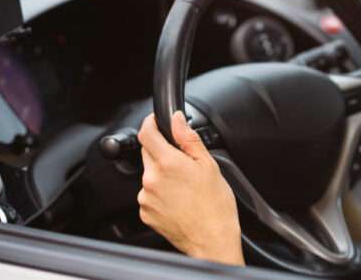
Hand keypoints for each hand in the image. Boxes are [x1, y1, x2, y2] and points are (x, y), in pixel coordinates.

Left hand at [137, 111, 243, 265]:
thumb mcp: (208, 165)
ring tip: (184, 188)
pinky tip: (178, 200)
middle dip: (162, 152)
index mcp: (168, 163)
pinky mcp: (145, 213)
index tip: (155, 122)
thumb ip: (188, 138)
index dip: (150, 123)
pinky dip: (160, 193)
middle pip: (148, 153)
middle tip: (183, 163)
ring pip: (149, 175)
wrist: (212, 239)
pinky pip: (149, 195)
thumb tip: (177, 120)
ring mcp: (146, 198)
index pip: (146, 133)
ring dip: (161, 175)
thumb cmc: (215, 206)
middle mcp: (152, 179)